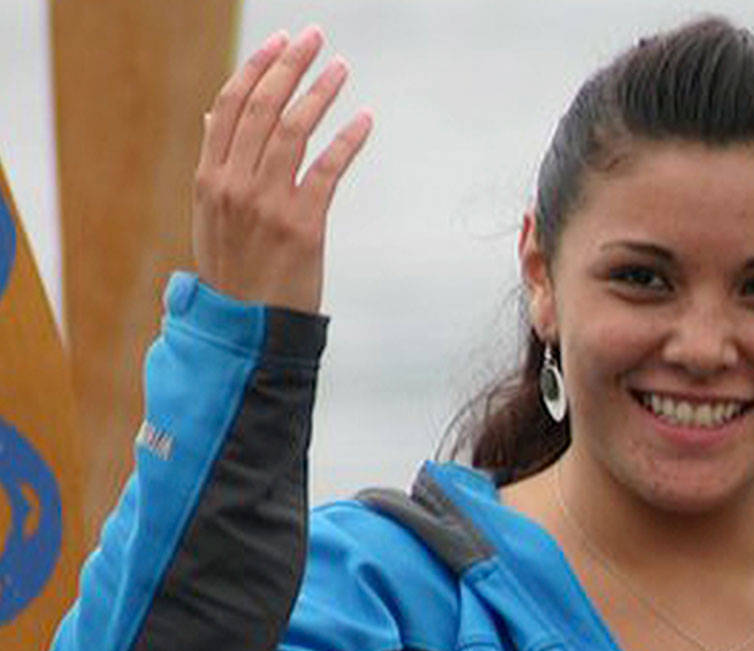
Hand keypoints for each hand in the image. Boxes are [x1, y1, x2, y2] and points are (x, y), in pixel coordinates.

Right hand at [192, 26, 372, 313]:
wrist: (245, 329)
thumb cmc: (234, 271)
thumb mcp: (211, 215)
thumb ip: (216, 164)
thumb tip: (214, 117)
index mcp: (209, 178)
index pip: (230, 107)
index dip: (257, 69)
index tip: (280, 42)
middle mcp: (233, 186)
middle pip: (262, 109)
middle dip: (290, 66)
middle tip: (315, 37)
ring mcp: (267, 205)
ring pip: (293, 131)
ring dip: (320, 93)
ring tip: (341, 69)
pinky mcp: (302, 226)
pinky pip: (327, 171)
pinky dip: (347, 140)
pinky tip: (364, 120)